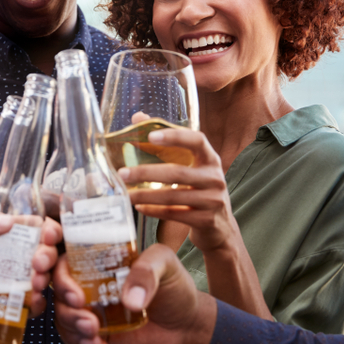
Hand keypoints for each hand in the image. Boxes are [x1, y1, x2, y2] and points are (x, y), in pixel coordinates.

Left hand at [0, 209, 61, 334]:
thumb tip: (7, 223)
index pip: (32, 227)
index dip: (46, 229)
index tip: (46, 235)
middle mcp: (6, 257)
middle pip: (41, 252)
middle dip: (47, 256)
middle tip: (38, 263)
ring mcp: (6, 281)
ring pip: (39, 278)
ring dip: (44, 279)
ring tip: (34, 282)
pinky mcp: (4, 304)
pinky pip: (29, 305)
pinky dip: (36, 303)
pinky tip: (31, 300)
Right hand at [52, 244, 216, 343]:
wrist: (186, 326)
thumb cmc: (175, 288)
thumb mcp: (165, 265)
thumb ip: (147, 271)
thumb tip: (129, 299)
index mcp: (101, 259)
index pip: (67, 256)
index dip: (56, 268)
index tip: (71, 286)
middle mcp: (91, 282)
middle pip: (58, 287)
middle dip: (64, 301)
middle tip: (82, 308)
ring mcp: (92, 308)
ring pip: (62, 314)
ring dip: (72, 324)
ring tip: (94, 331)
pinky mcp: (96, 333)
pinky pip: (74, 339)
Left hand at [118, 128, 237, 252]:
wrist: (221, 226)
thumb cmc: (199, 188)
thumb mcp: (191, 165)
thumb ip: (167, 141)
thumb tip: (138, 117)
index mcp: (210, 159)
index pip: (197, 141)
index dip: (175, 136)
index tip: (150, 136)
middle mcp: (215, 178)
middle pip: (177, 173)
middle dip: (146, 173)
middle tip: (122, 173)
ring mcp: (213, 200)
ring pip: (173, 196)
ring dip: (145, 194)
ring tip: (126, 193)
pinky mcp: (206, 220)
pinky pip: (174, 214)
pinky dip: (154, 211)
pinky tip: (139, 206)